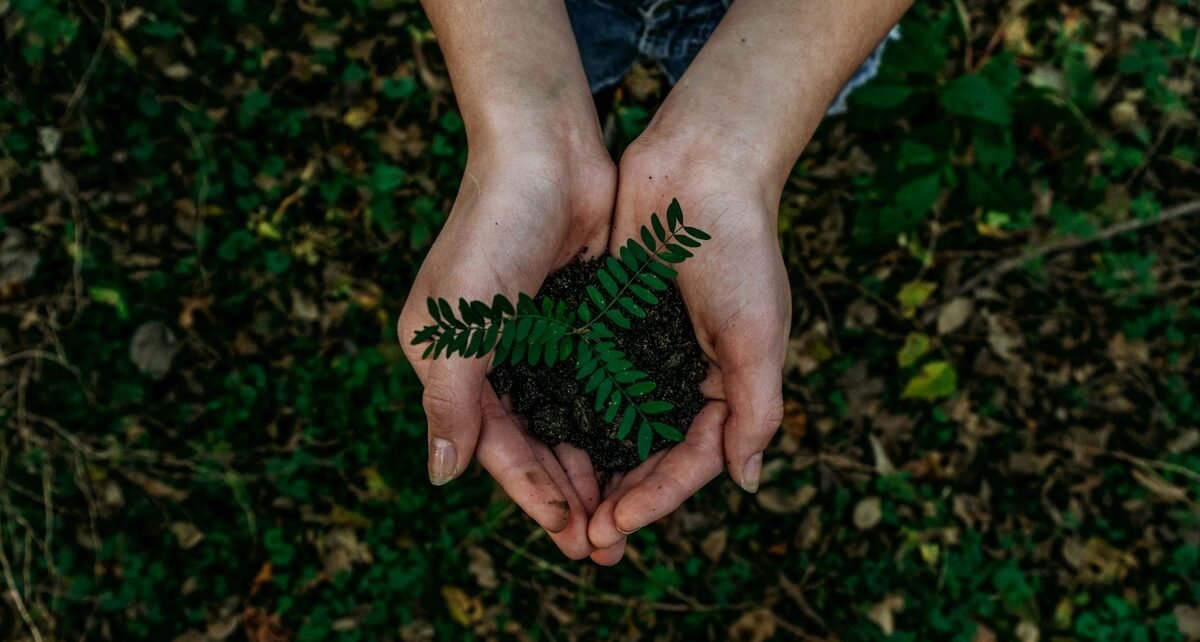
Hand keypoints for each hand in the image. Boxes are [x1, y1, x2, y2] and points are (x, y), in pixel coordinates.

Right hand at [398, 130, 614, 559]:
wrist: (546, 150)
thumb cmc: (492, 230)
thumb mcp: (458, 322)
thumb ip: (449, 400)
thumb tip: (441, 475)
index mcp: (451, 362)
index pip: (493, 445)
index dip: (530, 492)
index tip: (569, 533)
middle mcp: (492, 357)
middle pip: (533, 442)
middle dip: (566, 493)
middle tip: (605, 543)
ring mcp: (537, 339)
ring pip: (567, 420)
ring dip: (593, 465)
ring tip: (626, 511)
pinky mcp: (577, 319)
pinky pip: (595, 384)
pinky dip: (612, 419)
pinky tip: (640, 450)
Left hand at [586, 135, 789, 563]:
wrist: (699, 165)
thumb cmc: (739, 247)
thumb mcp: (757, 333)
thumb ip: (755, 409)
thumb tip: (746, 482)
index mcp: (726, 385)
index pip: (691, 460)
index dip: (657, 498)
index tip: (616, 524)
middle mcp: (683, 375)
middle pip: (648, 455)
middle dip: (619, 498)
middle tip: (583, 539)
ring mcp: (643, 351)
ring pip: (612, 426)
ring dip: (590, 468)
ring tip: (559, 508)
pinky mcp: (608, 323)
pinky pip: (586, 380)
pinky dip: (569, 413)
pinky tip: (541, 441)